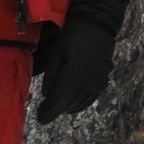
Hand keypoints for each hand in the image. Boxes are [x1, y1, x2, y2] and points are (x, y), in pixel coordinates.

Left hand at [36, 0, 127, 123]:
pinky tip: (72, 100)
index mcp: (74, 77)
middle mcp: (88, 84)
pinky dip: (79, 103)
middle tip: (44, 109)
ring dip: (66, 106)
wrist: (97, 25)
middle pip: (68, 106)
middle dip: (55, 110)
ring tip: (56, 103)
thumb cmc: (72, 38)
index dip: (47, 113)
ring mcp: (98, 83)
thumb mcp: (56, 56)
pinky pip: (90, 99)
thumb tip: (48, 96)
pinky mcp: (103, 81)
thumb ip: (51, 78)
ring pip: (79, 104)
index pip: (58, 104)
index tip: (39, 117)